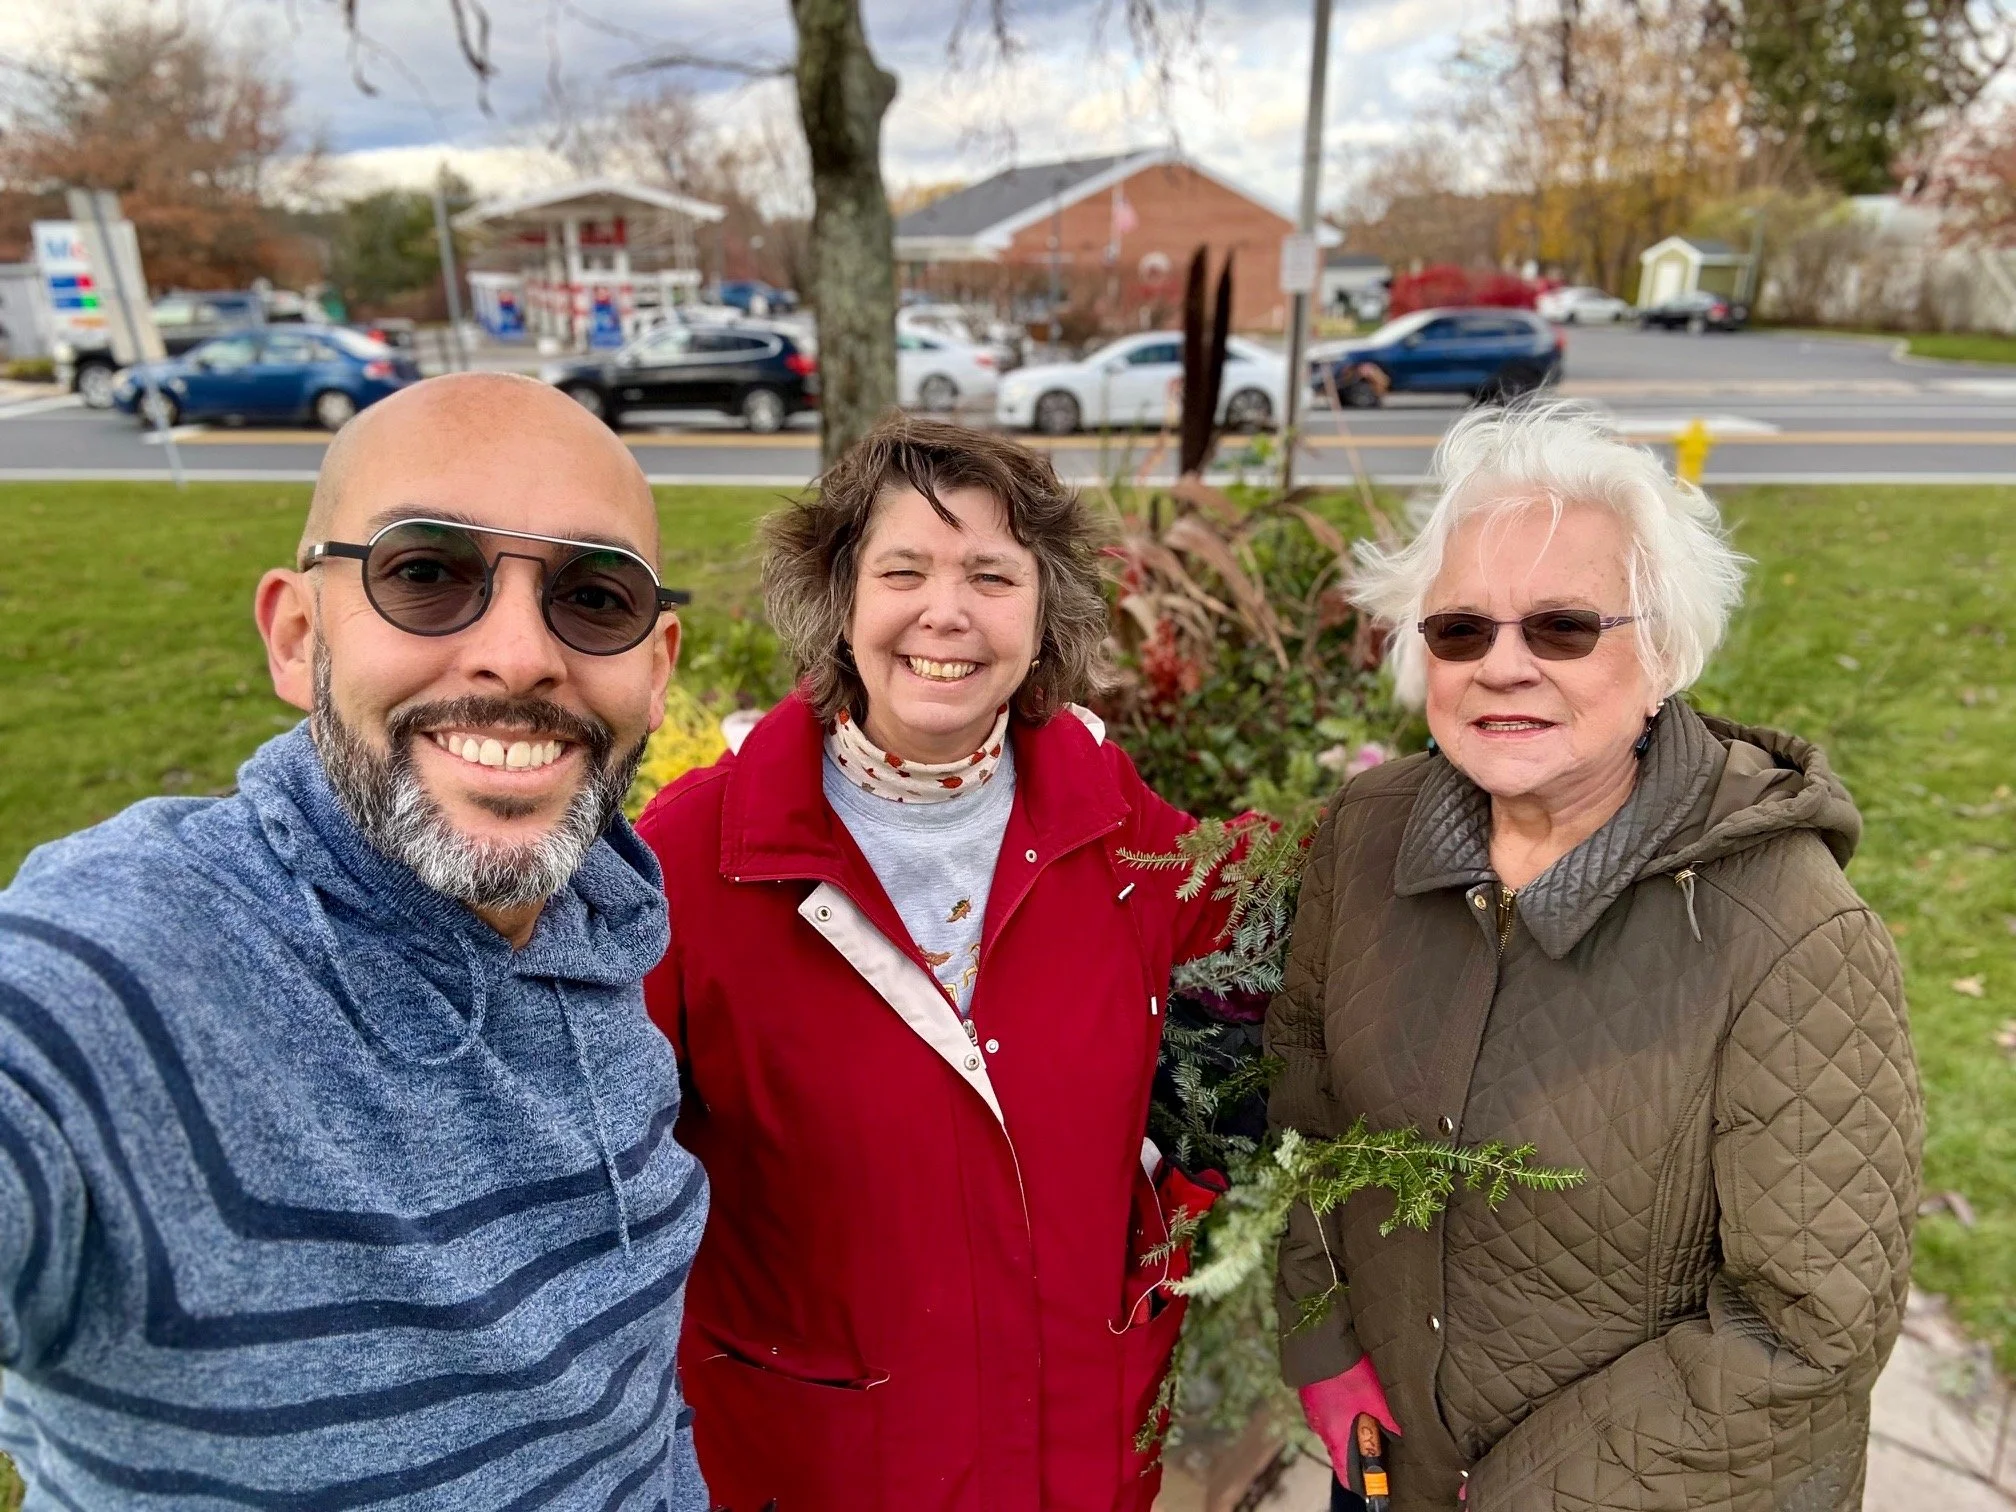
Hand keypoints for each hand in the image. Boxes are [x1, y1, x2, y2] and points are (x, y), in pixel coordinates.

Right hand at [1300, 1354, 1400, 1472]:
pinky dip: (1341, 1408)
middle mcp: (1320, 1427)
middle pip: (1342, 1450)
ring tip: (1370, 1408)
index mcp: (1336, 1435)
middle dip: (1361, 1446)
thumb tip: (1403, 1438)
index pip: (1346, 1474)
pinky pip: (1328, 1410)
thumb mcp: (1377, 1398)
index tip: (1378, 1477)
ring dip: (1351, 1424)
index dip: (1363, 1480)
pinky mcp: (1311, 1394)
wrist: (1319, 1338)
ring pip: (1335, 1428)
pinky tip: (1354, 1391)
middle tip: (1381, 1434)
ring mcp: (1313, 1410)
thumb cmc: (1348, 1372)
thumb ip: (1390, 1422)